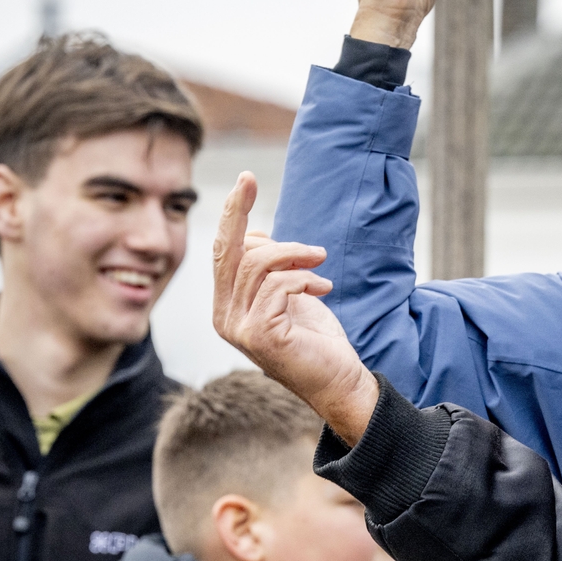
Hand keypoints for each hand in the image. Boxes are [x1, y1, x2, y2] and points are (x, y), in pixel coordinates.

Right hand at [212, 173, 378, 442]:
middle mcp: (224, 317)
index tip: (244, 179)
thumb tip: (254, 233)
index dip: (230, 214)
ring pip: (258, 264)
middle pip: (228, 251)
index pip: (222, 252)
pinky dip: (304, 279)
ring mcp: (239, 328)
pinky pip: (278, 285)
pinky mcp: (261, 335)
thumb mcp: (288, 294)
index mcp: (227, 305)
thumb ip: (267, 269)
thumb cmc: (316, 338)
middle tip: (250, 180)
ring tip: (321, 259)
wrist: (339, 381)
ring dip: (295, 253)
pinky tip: (323, 288)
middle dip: (237, 211)